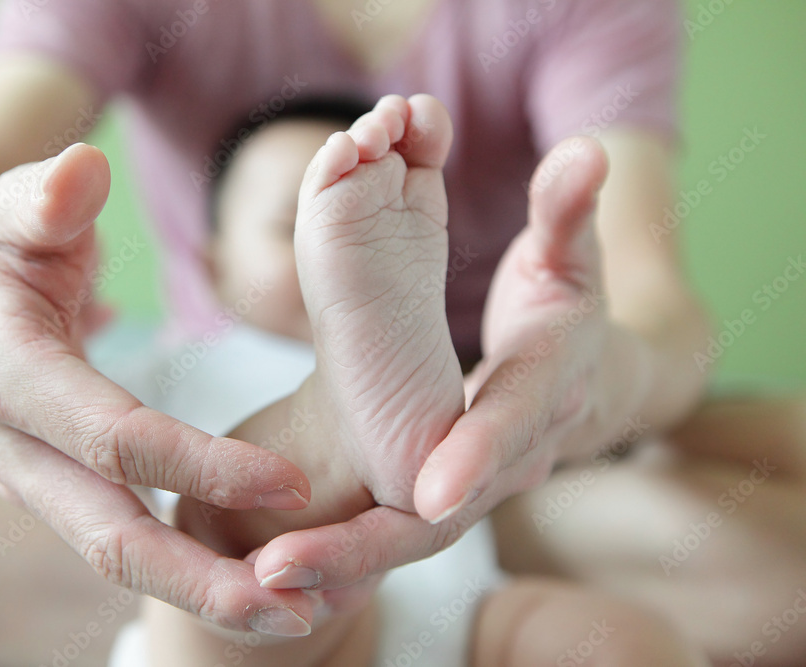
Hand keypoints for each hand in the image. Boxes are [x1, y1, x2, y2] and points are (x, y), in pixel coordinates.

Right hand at [0, 144, 314, 632]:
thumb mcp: (11, 204)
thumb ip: (44, 195)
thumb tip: (83, 171)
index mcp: (2, 371)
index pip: (116, 439)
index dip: (203, 466)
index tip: (293, 483)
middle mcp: (5, 441)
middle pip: (110, 533)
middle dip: (203, 580)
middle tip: (296, 611)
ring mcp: (22, 473)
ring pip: (111, 553)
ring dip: (197, 591)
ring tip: (288, 614)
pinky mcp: (44, 484)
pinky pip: (114, 535)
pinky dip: (176, 566)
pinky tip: (242, 582)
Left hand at [252, 136, 651, 589]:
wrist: (581, 387)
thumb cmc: (568, 318)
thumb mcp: (568, 265)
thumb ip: (569, 216)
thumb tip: (586, 151)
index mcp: (542, 397)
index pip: (510, 428)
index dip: (476, 456)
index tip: (431, 494)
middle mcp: (505, 459)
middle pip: (440, 520)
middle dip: (364, 547)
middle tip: (282, 568)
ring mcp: (472, 487)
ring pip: (404, 541)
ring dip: (336, 564)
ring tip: (264, 578)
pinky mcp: (439, 497)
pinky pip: (389, 536)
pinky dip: (339, 560)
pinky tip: (277, 572)